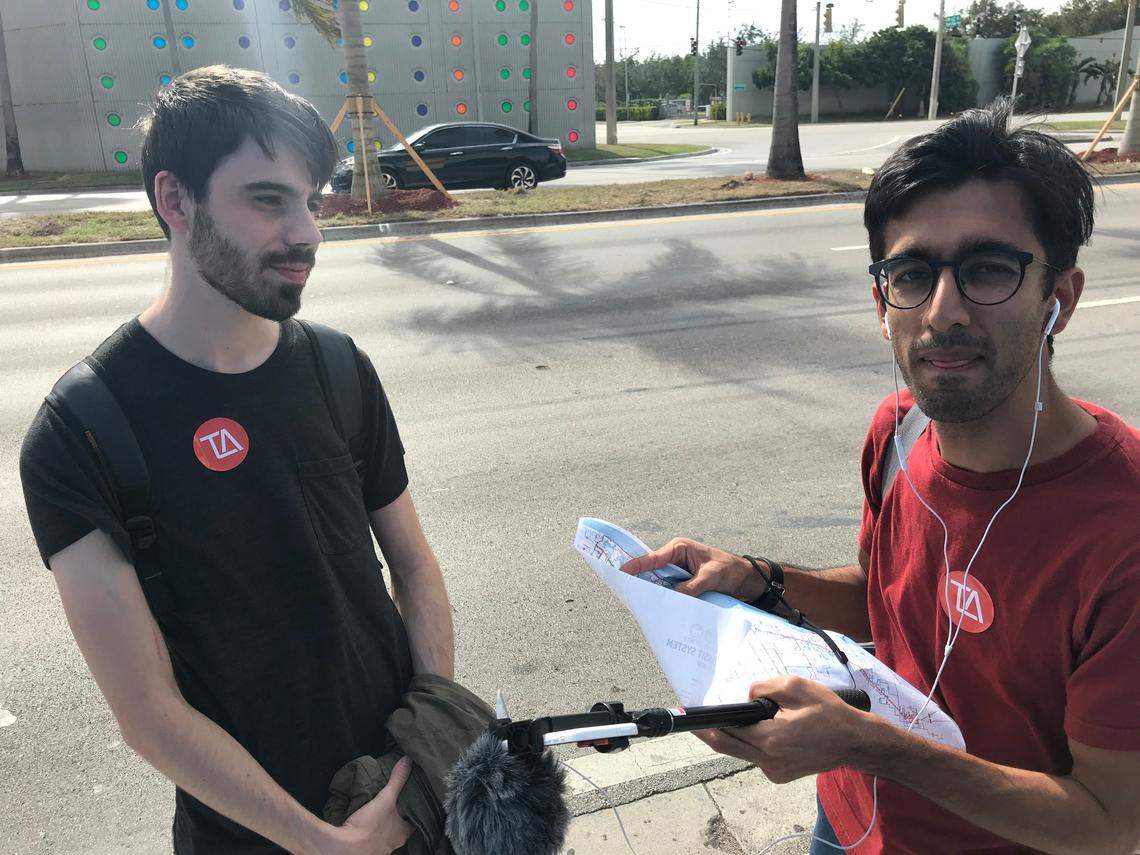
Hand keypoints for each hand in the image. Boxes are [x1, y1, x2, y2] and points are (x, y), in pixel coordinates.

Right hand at [325, 756, 414, 854]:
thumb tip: (408, 760)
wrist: (344, 848)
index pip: (414, 822)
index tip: (412, 802)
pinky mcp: (365, 850)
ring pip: (385, 835)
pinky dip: (370, 831)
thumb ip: (397, 780)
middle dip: (397, 817)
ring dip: (383, 825)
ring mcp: (379, 849)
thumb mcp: (385, 798)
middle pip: (399, 828)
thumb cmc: (370, 826)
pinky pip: (371, 839)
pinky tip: (365, 824)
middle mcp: (393, 844)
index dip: (413, 812)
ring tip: (380, 812)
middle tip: (395, 804)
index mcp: (402, 833)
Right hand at [619, 537, 767, 601]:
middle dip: (640, 581)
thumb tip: (674, 597)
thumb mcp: (710, 576)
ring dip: (654, 593)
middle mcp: (675, 560)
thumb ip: (692, 586)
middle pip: (652, 571)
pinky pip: (670, 592)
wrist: (747, 580)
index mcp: (679, 549)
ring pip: (660, 583)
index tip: (621, 572)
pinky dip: (665, 599)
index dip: (636, 566)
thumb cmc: (730, 570)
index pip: (653, 558)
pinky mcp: (684, 585)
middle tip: (625, 591)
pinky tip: (658, 608)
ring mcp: (679, 573)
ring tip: (638, 603)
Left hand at [695, 676, 882, 783]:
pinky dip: (751, 743)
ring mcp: (774, 772)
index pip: (728, 732)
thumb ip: (765, 688)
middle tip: (694, 720)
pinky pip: (756, 757)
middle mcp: (769, 760)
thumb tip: (745, 696)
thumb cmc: (829, 712)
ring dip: (734, 736)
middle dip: (710, 732)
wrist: (854, 742)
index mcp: (771, 739)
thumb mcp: (796, 687)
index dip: (707, 724)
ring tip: (731, 719)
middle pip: (727, 747)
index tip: (690, 718)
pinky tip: (758, 730)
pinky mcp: (780, 776)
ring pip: (742, 753)